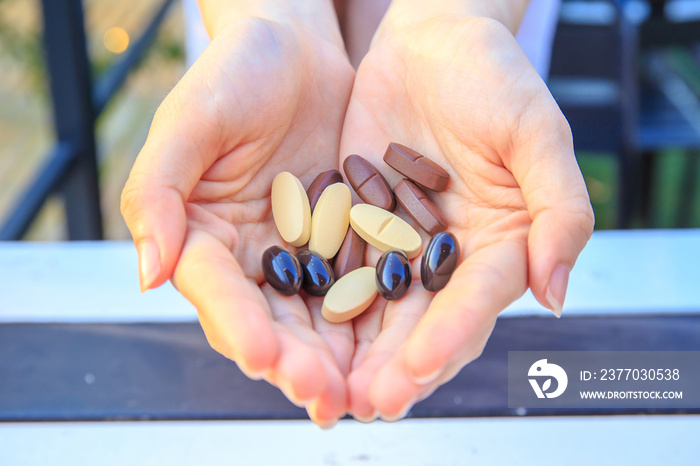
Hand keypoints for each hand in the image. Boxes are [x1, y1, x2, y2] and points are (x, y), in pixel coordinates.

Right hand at [120, 10, 355, 426]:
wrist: (296, 48)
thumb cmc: (235, 72)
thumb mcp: (190, 121)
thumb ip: (158, 193)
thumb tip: (148, 272)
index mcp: (201, 235)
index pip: (215, 290)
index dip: (236, 324)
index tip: (263, 354)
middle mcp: (249, 256)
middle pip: (268, 318)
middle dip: (295, 360)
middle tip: (323, 395)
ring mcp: (299, 253)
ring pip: (316, 316)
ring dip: (337, 357)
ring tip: (360, 392)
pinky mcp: (343, 241)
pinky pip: (359, 282)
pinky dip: (374, 316)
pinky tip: (394, 344)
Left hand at [340, 13, 594, 420]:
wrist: (430, 42)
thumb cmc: (493, 76)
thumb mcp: (536, 133)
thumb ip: (559, 210)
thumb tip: (558, 293)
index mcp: (502, 243)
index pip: (477, 301)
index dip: (452, 335)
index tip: (421, 366)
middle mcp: (450, 256)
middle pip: (425, 320)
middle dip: (399, 364)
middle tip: (370, 401)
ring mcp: (401, 244)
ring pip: (378, 308)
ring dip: (356, 351)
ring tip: (331, 387)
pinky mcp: (358, 224)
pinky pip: (338, 267)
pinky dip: (322, 302)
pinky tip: (299, 331)